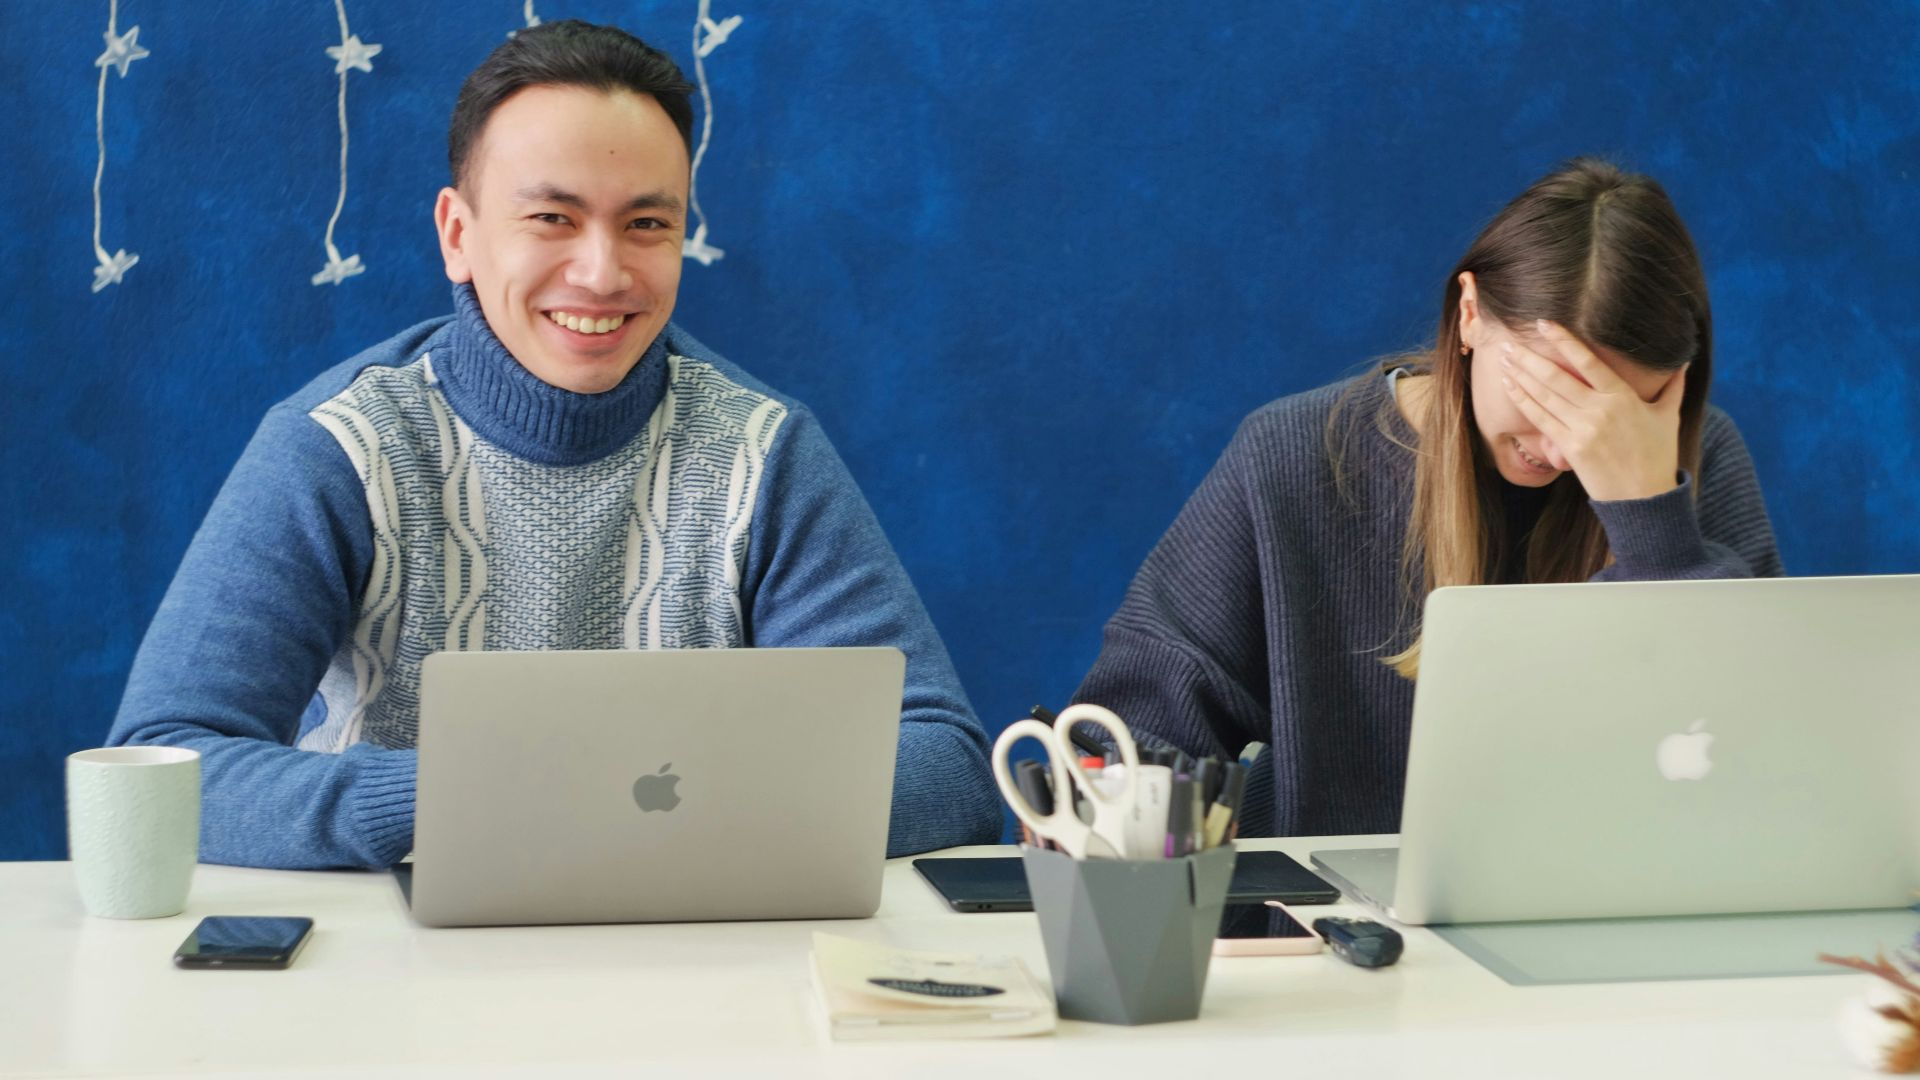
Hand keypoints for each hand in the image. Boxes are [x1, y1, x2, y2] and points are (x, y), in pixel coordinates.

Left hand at [1499, 319, 1686, 500]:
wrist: (1645, 498)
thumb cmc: (1658, 456)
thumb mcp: (1668, 417)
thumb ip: (1672, 387)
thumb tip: (1683, 363)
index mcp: (1623, 396)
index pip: (1588, 361)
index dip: (1564, 340)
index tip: (1543, 323)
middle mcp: (1600, 409)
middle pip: (1557, 377)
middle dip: (1529, 358)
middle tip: (1508, 342)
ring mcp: (1582, 429)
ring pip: (1544, 395)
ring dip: (1521, 375)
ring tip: (1503, 358)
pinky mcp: (1570, 448)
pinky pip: (1541, 419)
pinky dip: (1523, 401)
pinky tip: (1509, 386)